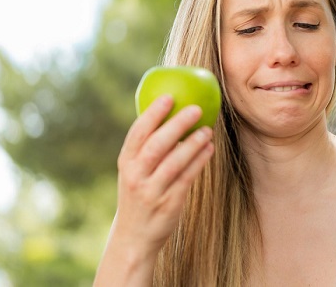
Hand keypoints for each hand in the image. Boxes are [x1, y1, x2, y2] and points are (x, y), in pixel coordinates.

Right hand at [112, 95, 213, 256]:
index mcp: (126, 163)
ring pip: (175, 162)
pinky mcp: (169, 203)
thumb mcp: (134, 172)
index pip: (138, 133)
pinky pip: (187, 177)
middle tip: (196, 109)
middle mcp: (136, 176)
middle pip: (157, 145)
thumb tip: (171, 116)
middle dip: (177, 124)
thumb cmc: (139, 195)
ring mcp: (152, 191)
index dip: (153, 114)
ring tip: (208, 129)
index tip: (169, 97)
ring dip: (193, 143)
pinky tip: (209, 149)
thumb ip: (147, 149)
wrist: (133, 237)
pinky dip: (199, 161)